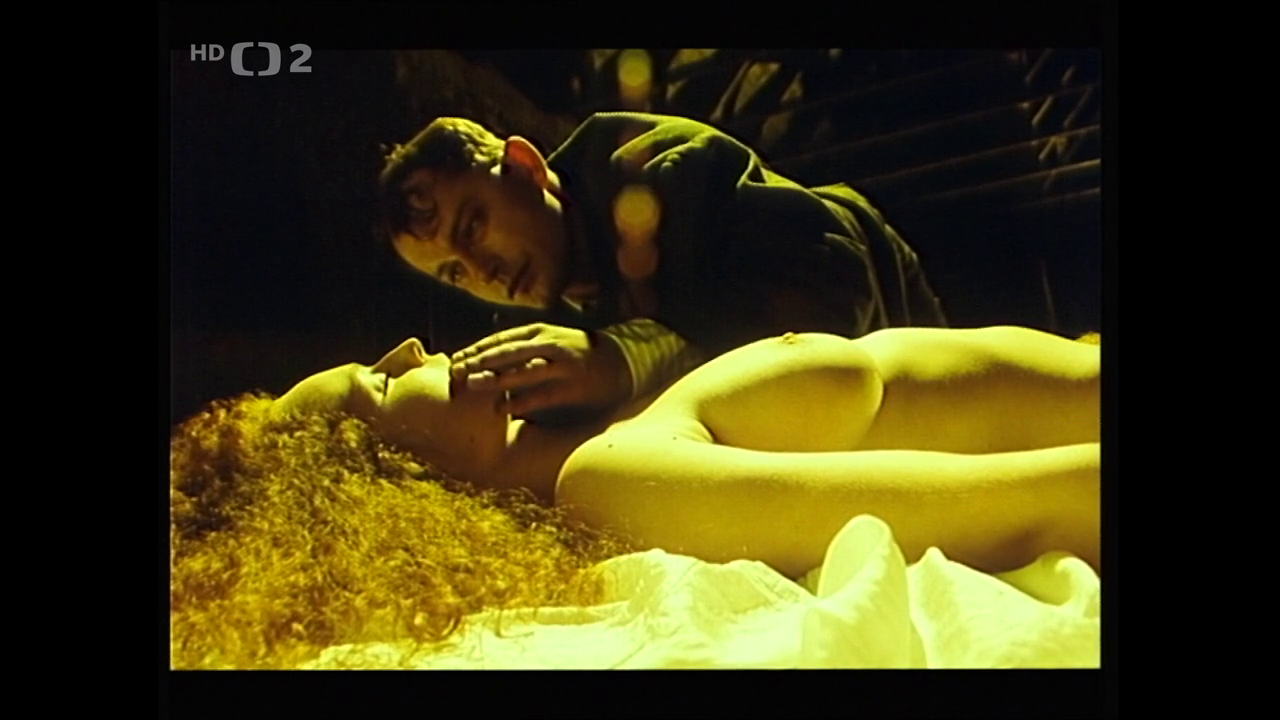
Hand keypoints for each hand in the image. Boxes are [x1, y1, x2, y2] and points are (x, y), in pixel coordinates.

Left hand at [450, 323, 632, 415]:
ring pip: (524, 370)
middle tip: (456, 372)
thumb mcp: (551, 340)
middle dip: (480, 362)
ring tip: (473, 385)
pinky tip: (504, 408)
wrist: (624, 362)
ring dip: (496, 378)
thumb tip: (486, 358)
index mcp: (542, 331)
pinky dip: (522, 401)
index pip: (502, 338)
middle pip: (508, 352)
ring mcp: (564, 364)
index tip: (455, 359)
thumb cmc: (579, 354)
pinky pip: (543, 394)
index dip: (477, 349)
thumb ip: (524, 347)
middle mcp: (551, 344)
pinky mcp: (574, 386)